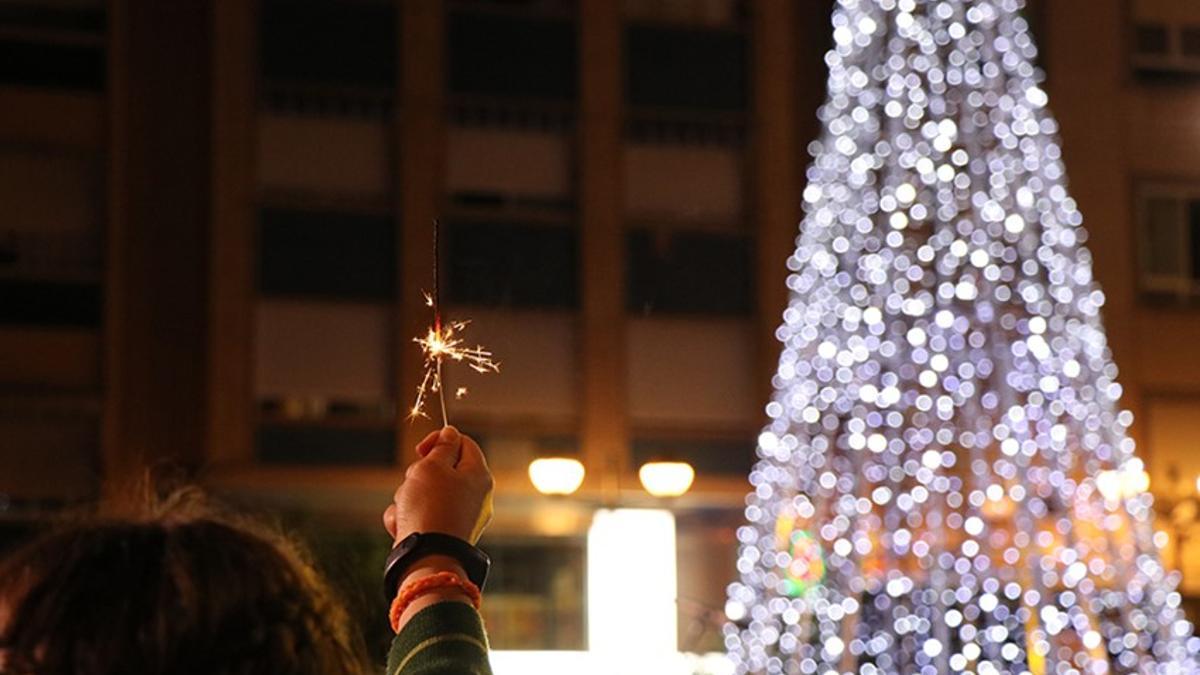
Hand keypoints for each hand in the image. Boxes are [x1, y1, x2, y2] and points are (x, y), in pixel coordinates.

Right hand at [383, 426, 493, 546]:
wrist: (426, 558)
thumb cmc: (429, 506)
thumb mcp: (433, 465)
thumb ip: (442, 447)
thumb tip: (451, 433)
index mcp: (479, 475)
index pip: (464, 443)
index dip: (440, 439)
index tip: (421, 449)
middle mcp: (475, 496)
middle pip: (441, 470)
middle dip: (419, 474)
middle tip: (414, 482)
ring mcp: (460, 517)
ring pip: (425, 494)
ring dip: (408, 498)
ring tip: (407, 510)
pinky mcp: (443, 535)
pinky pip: (420, 517)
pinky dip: (408, 519)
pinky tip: (404, 528)